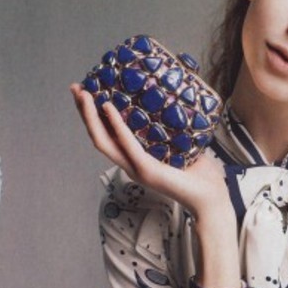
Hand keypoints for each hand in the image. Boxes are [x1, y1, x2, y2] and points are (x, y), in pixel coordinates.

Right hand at [70, 82, 231, 222]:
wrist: (212, 198)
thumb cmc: (201, 175)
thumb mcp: (183, 144)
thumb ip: (174, 128)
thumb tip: (176, 98)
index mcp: (136, 159)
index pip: (108, 137)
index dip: (95, 117)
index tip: (88, 93)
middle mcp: (131, 164)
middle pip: (98, 137)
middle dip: (84, 113)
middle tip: (76, 89)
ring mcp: (137, 169)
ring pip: (103, 142)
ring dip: (90, 117)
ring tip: (84, 95)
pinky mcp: (147, 170)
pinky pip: (126, 144)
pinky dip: (116, 125)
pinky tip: (109, 108)